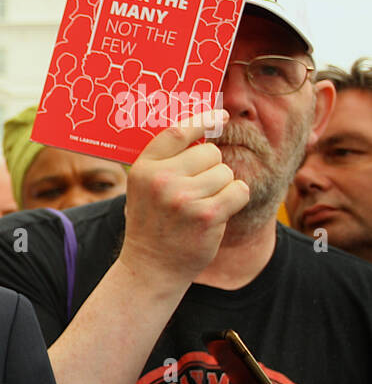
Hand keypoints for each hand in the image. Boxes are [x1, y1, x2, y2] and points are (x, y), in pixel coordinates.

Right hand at [116, 109, 249, 289]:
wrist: (151, 267)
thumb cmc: (152, 224)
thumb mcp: (144, 189)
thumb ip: (164, 161)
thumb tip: (201, 130)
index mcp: (144, 169)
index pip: (178, 131)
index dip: (203, 119)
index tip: (221, 115)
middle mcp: (161, 180)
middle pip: (209, 153)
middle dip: (211, 169)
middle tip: (196, 191)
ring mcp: (184, 198)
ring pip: (226, 172)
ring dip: (222, 188)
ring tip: (201, 206)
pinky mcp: (207, 215)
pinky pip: (239, 190)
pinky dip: (235, 200)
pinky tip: (216, 214)